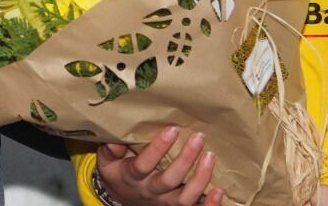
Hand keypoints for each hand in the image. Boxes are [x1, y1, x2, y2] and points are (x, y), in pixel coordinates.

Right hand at [94, 127, 223, 205]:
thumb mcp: (107, 161)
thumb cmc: (118, 173)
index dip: (158, 148)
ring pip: (185, 198)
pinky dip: (210, 205)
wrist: (122, 199)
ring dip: (201, 179)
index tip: (172, 129)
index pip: (144, 164)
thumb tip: (115, 140)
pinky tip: (220, 191)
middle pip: (169, 180)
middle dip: (186, 159)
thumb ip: (110, 150)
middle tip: (198, 138)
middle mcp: (150, 192)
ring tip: (211, 156)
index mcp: (131, 177)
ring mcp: (165, 203)